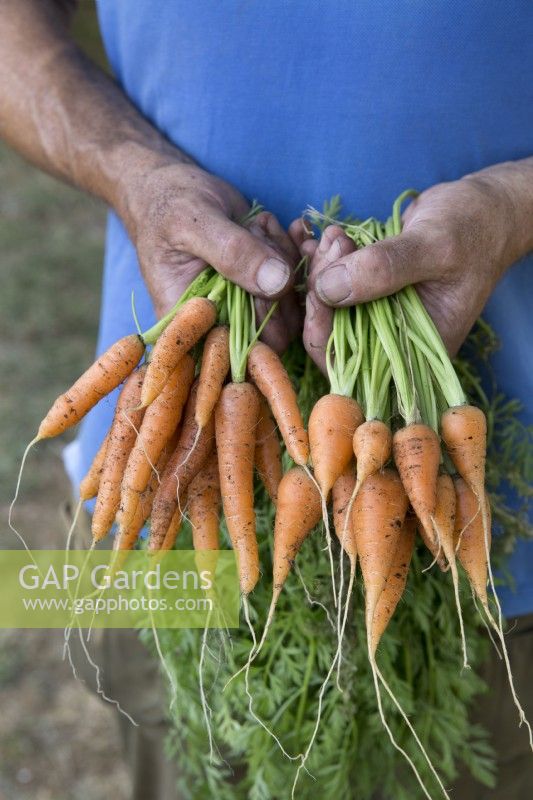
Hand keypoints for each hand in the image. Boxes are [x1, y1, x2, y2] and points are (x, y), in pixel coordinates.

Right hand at [119, 159, 301, 350]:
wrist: (172, 188)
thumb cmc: (169, 206)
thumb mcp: (194, 223)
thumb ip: (233, 253)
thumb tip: (278, 283)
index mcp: (192, 322)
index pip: (237, 352)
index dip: (264, 323)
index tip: (267, 277)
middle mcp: (220, 322)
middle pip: (274, 333)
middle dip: (281, 283)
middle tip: (261, 233)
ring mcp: (246, 306)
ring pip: (290, 307)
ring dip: (289, 261)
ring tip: (263, 224)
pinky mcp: (265, 286)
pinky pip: (297, 285)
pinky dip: (298, 253)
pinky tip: (287, 227)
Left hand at [300, 167, 532, 362]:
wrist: (483, 209)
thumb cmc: (472, 228)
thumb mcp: (434, 245)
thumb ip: (385, 268)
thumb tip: (330, 288)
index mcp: (413, 349)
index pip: (350, 362)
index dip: (323, 329)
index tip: (320, 283)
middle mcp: (392, 339)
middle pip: (331, 334)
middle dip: (320, 290)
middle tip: (332, 244)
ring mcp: (378, 314)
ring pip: (328, 306)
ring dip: (320, 270)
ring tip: (332, 235)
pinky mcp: (369, 290)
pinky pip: (333, 285)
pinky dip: (323, 261)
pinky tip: (324, 236)